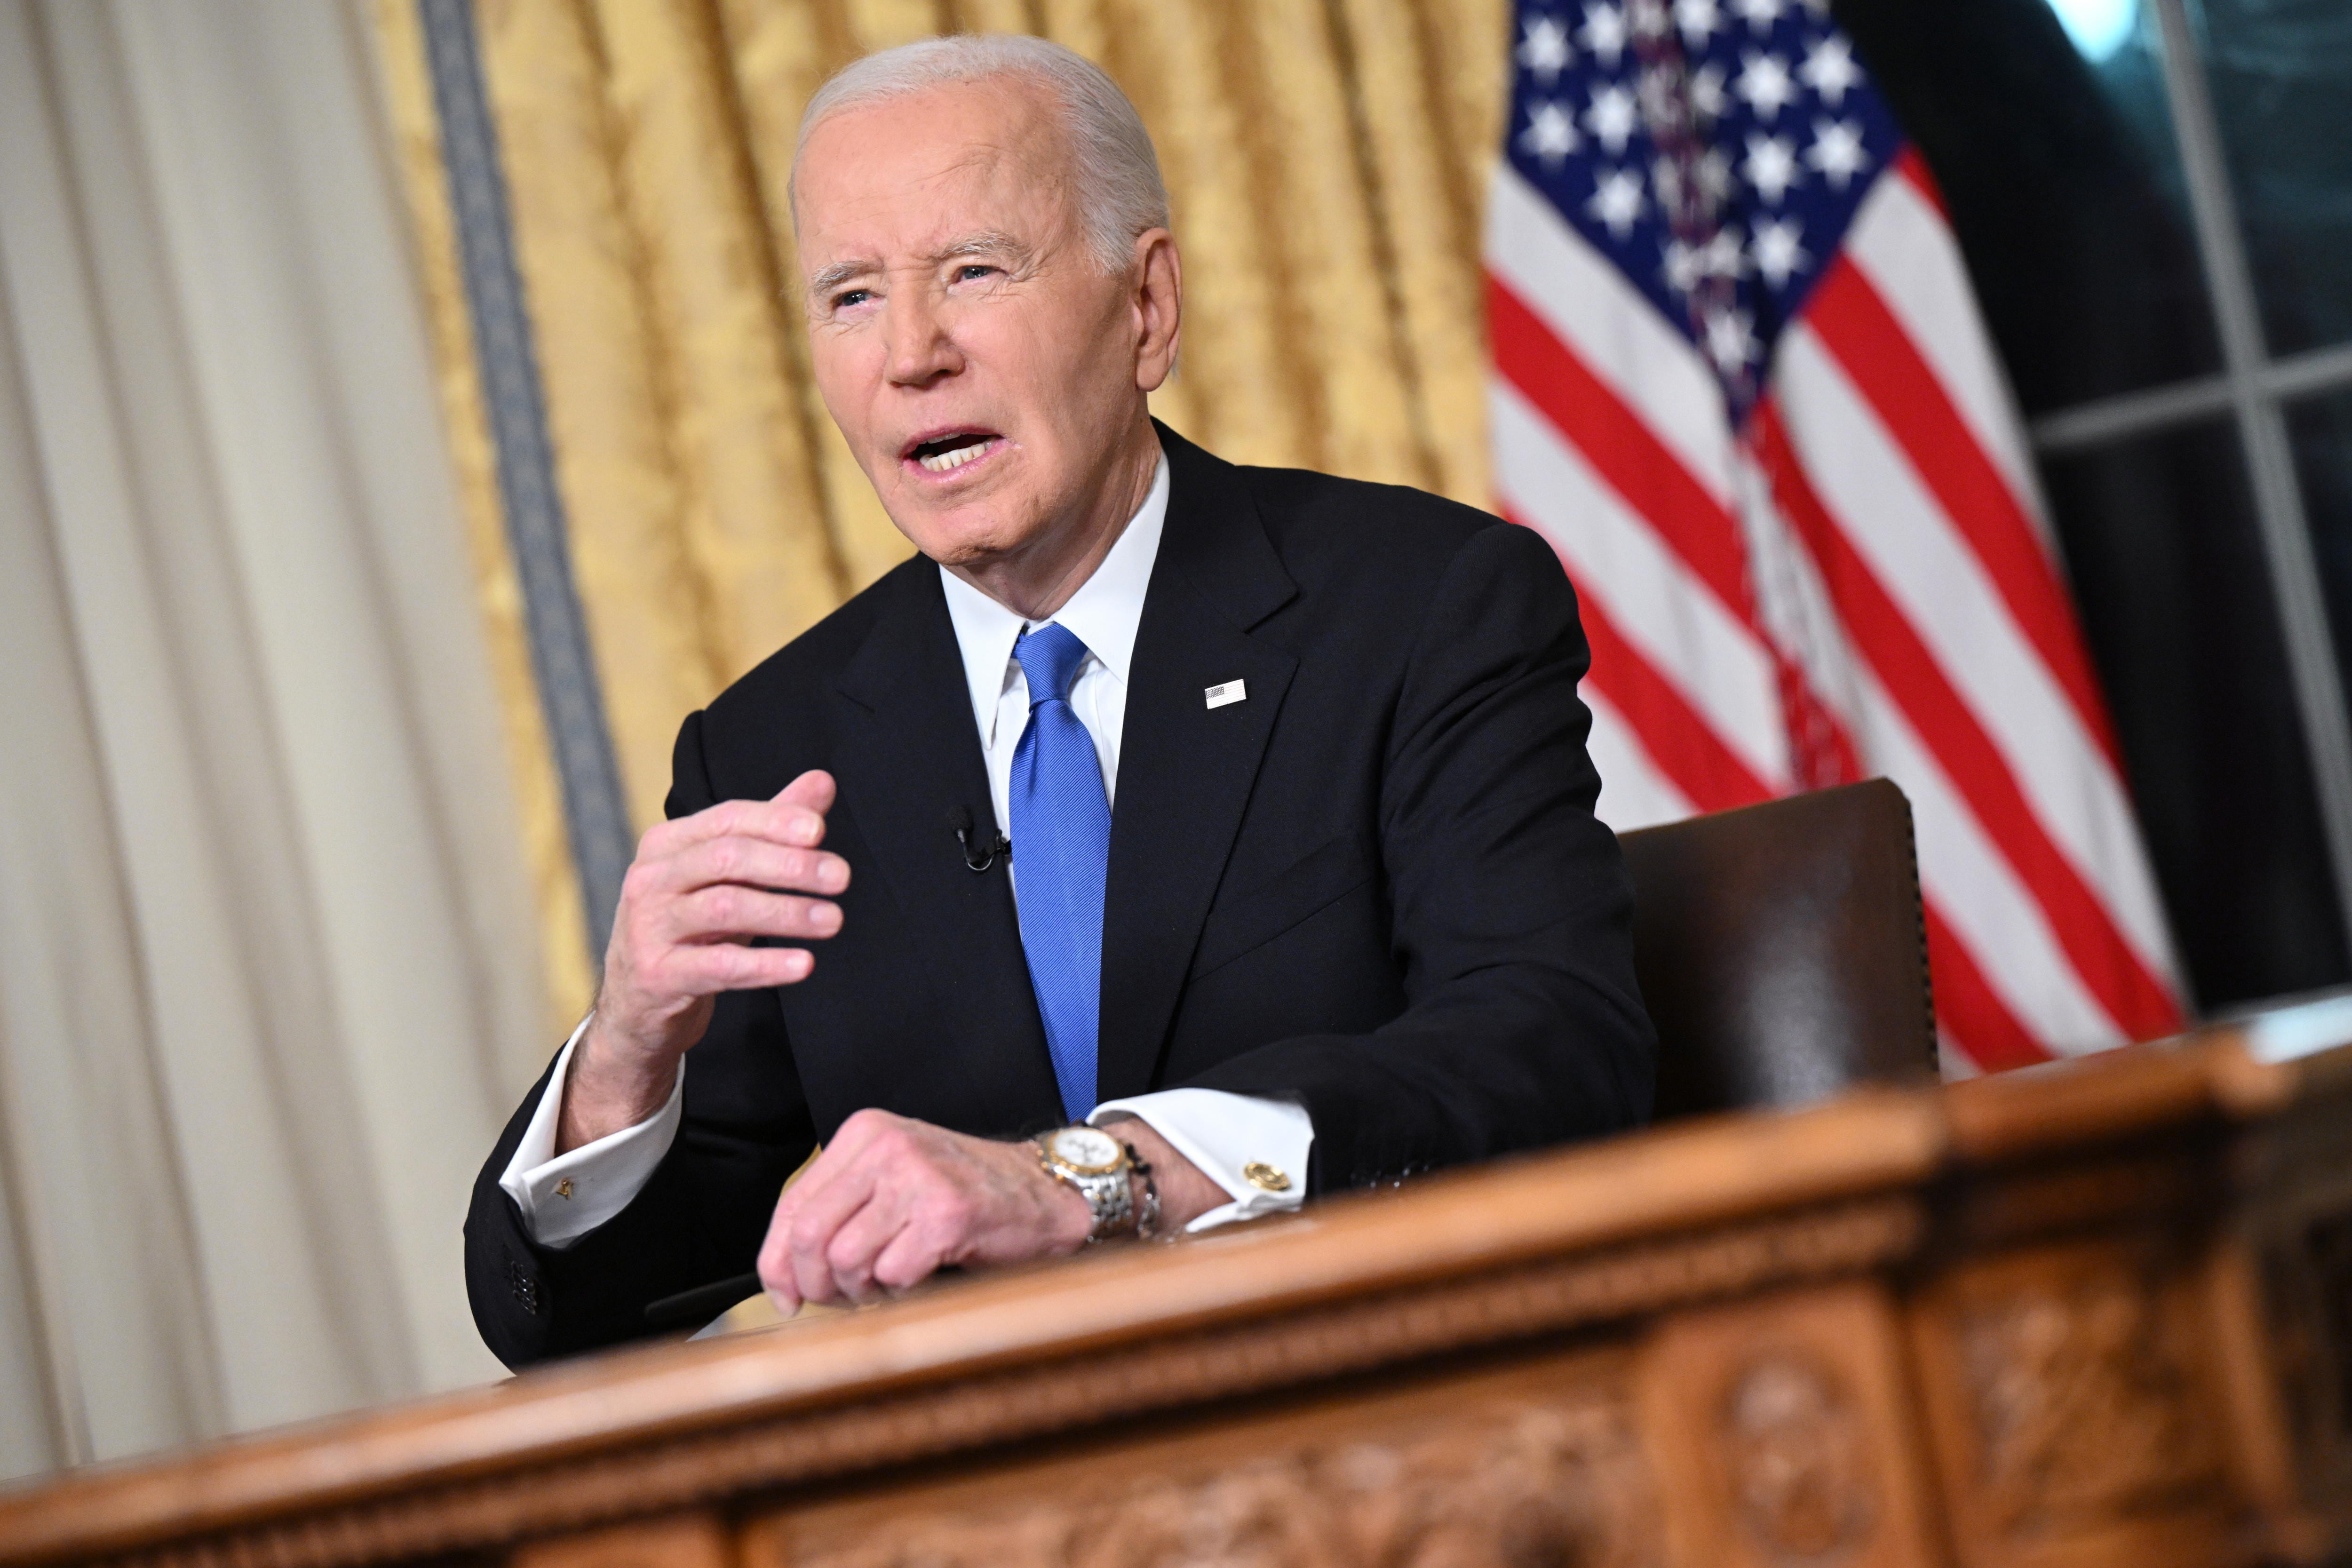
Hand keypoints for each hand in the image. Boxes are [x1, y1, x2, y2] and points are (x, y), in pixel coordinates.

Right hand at [560, 769, 848, 1151]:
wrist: (637, 1002)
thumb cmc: (691, 928)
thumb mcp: (728, 877)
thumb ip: (772, 828)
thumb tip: (823, 781)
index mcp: (667, 844)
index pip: (727, 819)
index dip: (774, 821)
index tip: (820, 830)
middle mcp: (650, 879)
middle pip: (727, 859)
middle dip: (789, 865)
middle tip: (841, 876)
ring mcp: (649, 927)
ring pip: (725, 908)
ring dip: (786, 912)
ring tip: (834, 920)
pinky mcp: (657, 975)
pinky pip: (718, 966)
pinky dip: (765, 965)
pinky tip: (803, 964)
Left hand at [757, 1110, 1090, 1309]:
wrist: (1044, 1192)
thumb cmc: (964, 1194)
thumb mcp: (891, 1183)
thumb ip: (837, 1215)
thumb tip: (783, 1279)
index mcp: (864, 1133)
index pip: (791, 1204)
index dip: (777, 1263)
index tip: (786, 1297)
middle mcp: (886, 1147)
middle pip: (809, 1235)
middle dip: (817, 1286)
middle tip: (841, 1300)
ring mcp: (917, 1178)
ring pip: (846, 1260)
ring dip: (863, 1292)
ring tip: (888, 1285)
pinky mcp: (946, 1214)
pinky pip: (893, 1275)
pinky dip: (902, 1291)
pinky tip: (921, 1277)